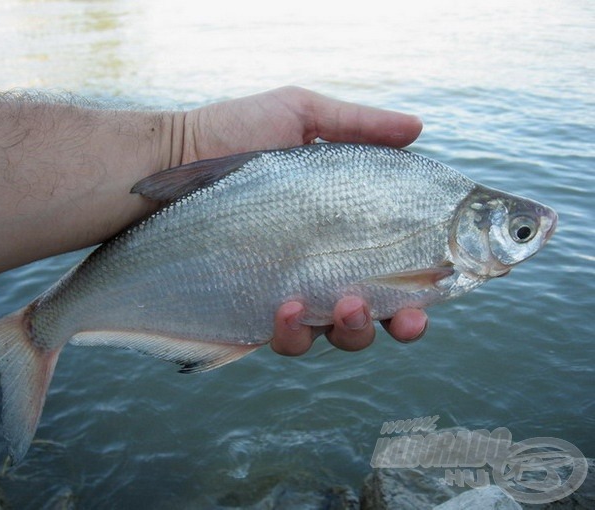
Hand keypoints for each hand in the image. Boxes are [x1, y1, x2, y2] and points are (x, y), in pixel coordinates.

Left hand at [179, 87, 427, 353]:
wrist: (169, 161)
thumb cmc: (232, 134)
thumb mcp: (299, 115)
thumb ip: (360, 125)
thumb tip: (418, 128)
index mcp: (343, 229)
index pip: (396, 266)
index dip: (422, 286)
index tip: (435, 290)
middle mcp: (322, 267)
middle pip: (377, 311)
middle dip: (399, 323)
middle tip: (404, 315)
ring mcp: (289, 292)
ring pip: (336, 335)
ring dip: (354, 330)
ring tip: (344, 305)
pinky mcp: (253, 310)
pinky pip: (285, 340)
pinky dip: (294, 333)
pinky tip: (284, 306)